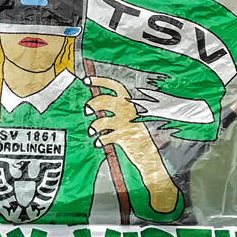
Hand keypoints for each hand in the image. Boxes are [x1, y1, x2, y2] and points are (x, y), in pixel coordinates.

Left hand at [84, 75, 178, 213]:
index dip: (99, 81)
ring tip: (92, 132)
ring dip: (93, 126)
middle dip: (92, 104)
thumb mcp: (131, 119)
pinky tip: (98, 143)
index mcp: (132, 103)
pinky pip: (105, 137)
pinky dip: (99, 140)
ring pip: (101, 119)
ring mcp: (127, 124)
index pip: (116, 86)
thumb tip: (96, 103)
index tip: (86, 80)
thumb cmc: (138, 136)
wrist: (151, 156)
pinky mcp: (124, 138)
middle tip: (88, 111)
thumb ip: (117, 109)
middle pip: (104, 100)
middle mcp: (129, 111)